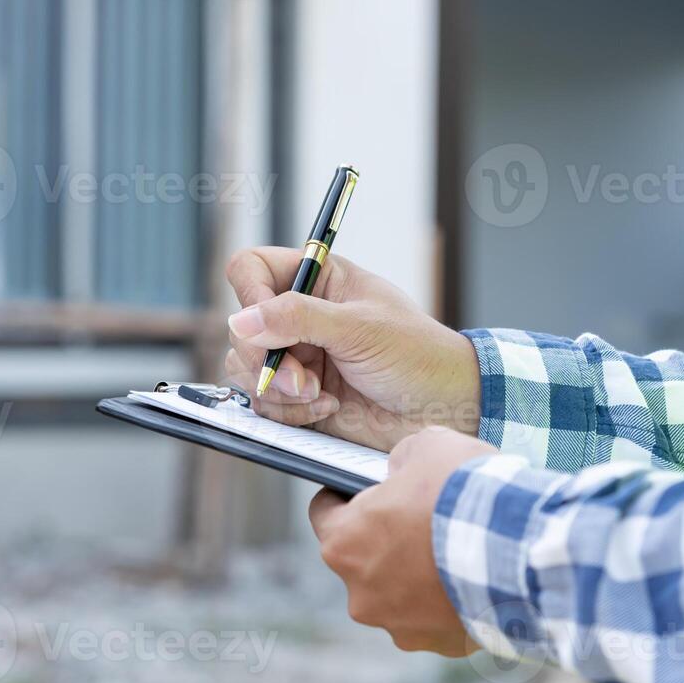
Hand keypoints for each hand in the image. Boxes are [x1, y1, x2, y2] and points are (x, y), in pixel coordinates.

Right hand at [224, 247, 479, 450]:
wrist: (442, 410)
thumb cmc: (417, 355)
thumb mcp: (359, 328)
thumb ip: (298, 318)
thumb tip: (241, 320)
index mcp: (318, 280)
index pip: (252, 270)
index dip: (248, 294)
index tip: (261, 326)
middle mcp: (300, 317)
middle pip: (242, 328)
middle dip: (266, 359)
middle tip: (301, 379)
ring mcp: (297, 358)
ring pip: (245, 370)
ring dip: (277, 390)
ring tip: (318, 395)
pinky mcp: (297, 398)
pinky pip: (264, 405)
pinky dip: (289, 412)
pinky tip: (327, 409)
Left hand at [308, 427, 495, 654]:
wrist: (519, 548)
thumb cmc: (463, 492)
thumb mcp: (428, 446)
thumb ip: (402, 459)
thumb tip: (402, 471)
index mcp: (343, 541)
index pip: (324, 513)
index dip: (345, 496)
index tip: (367, 491)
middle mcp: (360, 592)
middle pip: (363, 557)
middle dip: (387, 538)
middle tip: (423, 518)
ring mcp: (397, 624)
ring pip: (398, 593)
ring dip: (416, 576)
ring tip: (454, 550)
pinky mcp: (435, 644)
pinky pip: (434, 618)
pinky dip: (447, 600)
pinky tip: (472, 577)